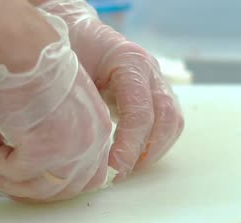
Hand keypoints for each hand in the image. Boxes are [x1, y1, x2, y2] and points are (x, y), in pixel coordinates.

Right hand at [0, 10, 112, 202]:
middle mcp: (90, 146)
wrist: (24, 48)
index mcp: (99, 131)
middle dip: (25, 187)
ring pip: (34, 189)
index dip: (54, 184)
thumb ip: (61, 133)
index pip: (87, 179)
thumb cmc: (37, 66)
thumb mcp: (63, 105)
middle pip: (60, 191)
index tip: (28, 176)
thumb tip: (34, 156)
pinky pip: (10, 172)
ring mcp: (68, 152)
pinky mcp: (40, 153)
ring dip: (2, 176)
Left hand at [38, 0, 184, 180]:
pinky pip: (167, 123)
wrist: (76, 30)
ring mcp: (156, 82)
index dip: (130, 142)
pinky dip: (154, 144)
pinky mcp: (154, 93)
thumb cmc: (68, 47)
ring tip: (126, 169)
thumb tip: (85, 145)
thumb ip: (81, 99)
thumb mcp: (69, 68)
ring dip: (154, 151)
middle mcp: (151, 71)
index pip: (141, 108)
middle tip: (119, 173)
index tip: (114, 166)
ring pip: (172, 122)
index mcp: (130, 61)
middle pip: (166, 117)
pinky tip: (132, 158)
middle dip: (145, 151)